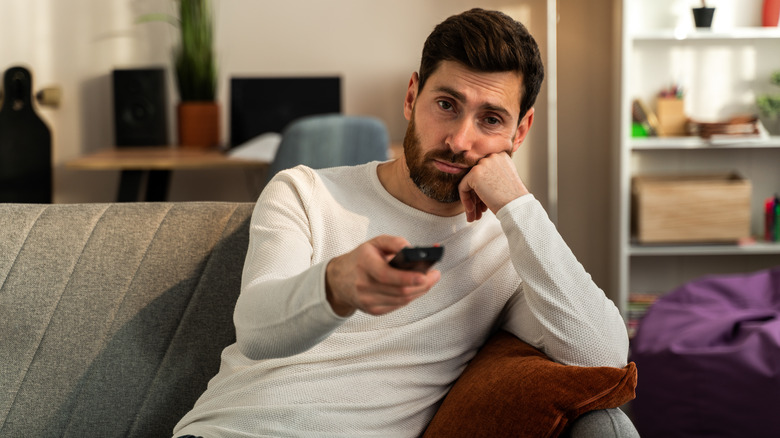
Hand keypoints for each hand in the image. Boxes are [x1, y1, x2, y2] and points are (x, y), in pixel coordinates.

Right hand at [325, 235, 440, 315]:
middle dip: (422, 284)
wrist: (339, 280)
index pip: (386, 275)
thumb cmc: (361, 258)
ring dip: (420, 291)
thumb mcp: (375, 243)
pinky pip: (398, 305)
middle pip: (400, 290)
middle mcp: (363, 284)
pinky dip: (410, 296)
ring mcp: (367, 300)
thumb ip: (395, 242)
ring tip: (429, 280)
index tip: (426, 275)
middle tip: (435, 275)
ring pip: (402, 300)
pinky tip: (415, 288)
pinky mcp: (372, 310)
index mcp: (364, 263)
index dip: (408, 277)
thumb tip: (415, 251)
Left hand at [458, 152, 529, 221]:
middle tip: (479, 210)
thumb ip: (493, 174)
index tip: (484, 201)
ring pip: (469, 183)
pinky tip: (472, 210)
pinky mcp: (474, 173)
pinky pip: (463, 187)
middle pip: (476, 177)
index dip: (483, 188)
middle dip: (477, 196)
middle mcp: (492, 156)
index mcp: (501, 155)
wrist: (516, 205)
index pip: (484, 170)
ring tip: (474, 215)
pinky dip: (465, 200)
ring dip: (471, 200)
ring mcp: (483, 163)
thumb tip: (477, 181)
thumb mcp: (505, 178)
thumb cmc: (513, 197)